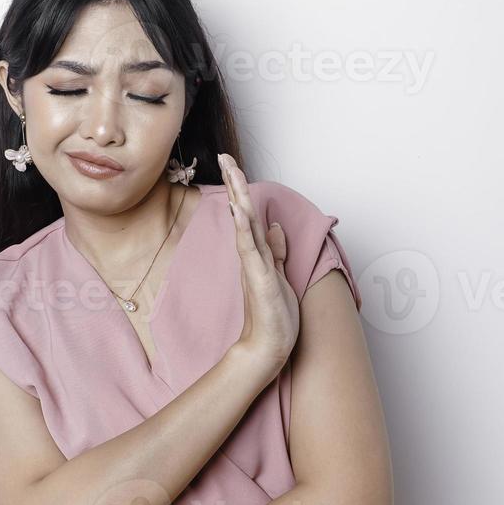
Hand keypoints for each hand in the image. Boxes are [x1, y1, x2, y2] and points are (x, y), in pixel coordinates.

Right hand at [218, 153, 298, 373]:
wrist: (267, 347)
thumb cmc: (273, 316)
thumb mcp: (278, 276)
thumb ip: (275, 251)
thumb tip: (276, 227)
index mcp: (257, 253)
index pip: (249, 214)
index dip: (241, 190)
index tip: (233, 166)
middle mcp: (251, 255)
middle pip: (242, 211)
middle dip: (234, 183)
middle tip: (225, 157)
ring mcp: (253, 265)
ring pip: (244, 223)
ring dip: (238, 196)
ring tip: (231, 171)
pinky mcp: (258, 277)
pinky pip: (249, 248)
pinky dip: (244, 228)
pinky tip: (239, 210)